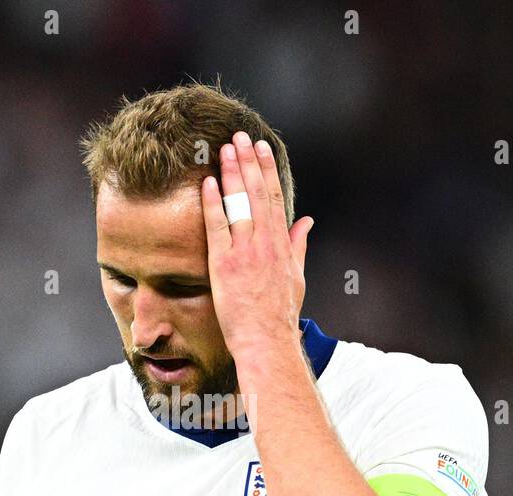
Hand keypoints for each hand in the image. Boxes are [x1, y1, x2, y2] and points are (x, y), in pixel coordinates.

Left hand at [201, 131, 314, 363]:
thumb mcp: (296, 276)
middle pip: (257, 194)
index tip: (260, 148)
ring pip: (239, 204)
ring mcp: (245, 253)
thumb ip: (298, 245)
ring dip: (231, 174)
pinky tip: (207, 182)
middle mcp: (265, 244)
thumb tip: (305, 222)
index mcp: (281, 245)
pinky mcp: (225, 265)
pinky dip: (213, 204)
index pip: (274, 198)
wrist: (267, 340)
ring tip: (223, 149)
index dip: (266, 170)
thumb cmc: (280, 314)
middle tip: (239, 136)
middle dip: (248, 162)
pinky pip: (218, 228)